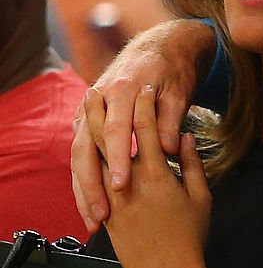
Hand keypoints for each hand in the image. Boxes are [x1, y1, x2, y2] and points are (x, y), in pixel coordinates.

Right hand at [70, 19, 215, 230]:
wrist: (157, 47)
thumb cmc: (171, 70)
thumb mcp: (178, 91)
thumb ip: (171, 119)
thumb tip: (169, 149)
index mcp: (122, 90)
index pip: (116, 130)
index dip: (118, 159)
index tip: (122, 186)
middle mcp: (99, 101)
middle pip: (88, 148)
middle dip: (93, 185)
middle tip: (104, 215)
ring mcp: (90, 111)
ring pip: (79, 155)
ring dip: (84, 189)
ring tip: (94, 221)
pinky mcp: (88, 123)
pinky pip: (81, 156)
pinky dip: (83, 181)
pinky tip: (90, 206)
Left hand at [100, 85, 212, 267]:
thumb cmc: (191, 234)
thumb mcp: (201, 196)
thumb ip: (190, 163)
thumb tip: (182, 137)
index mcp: (156, 174)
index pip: (146, 129)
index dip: (146, 105)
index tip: (147, 87)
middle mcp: (129, 181)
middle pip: (110, 138)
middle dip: (104, 111)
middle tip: (100, 89)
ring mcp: (113, 197)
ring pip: (95, 157)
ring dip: (90, 131)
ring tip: (87, 112)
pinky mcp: (106, 213)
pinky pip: (90, 183)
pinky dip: (87, 162)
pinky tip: (86, 150)